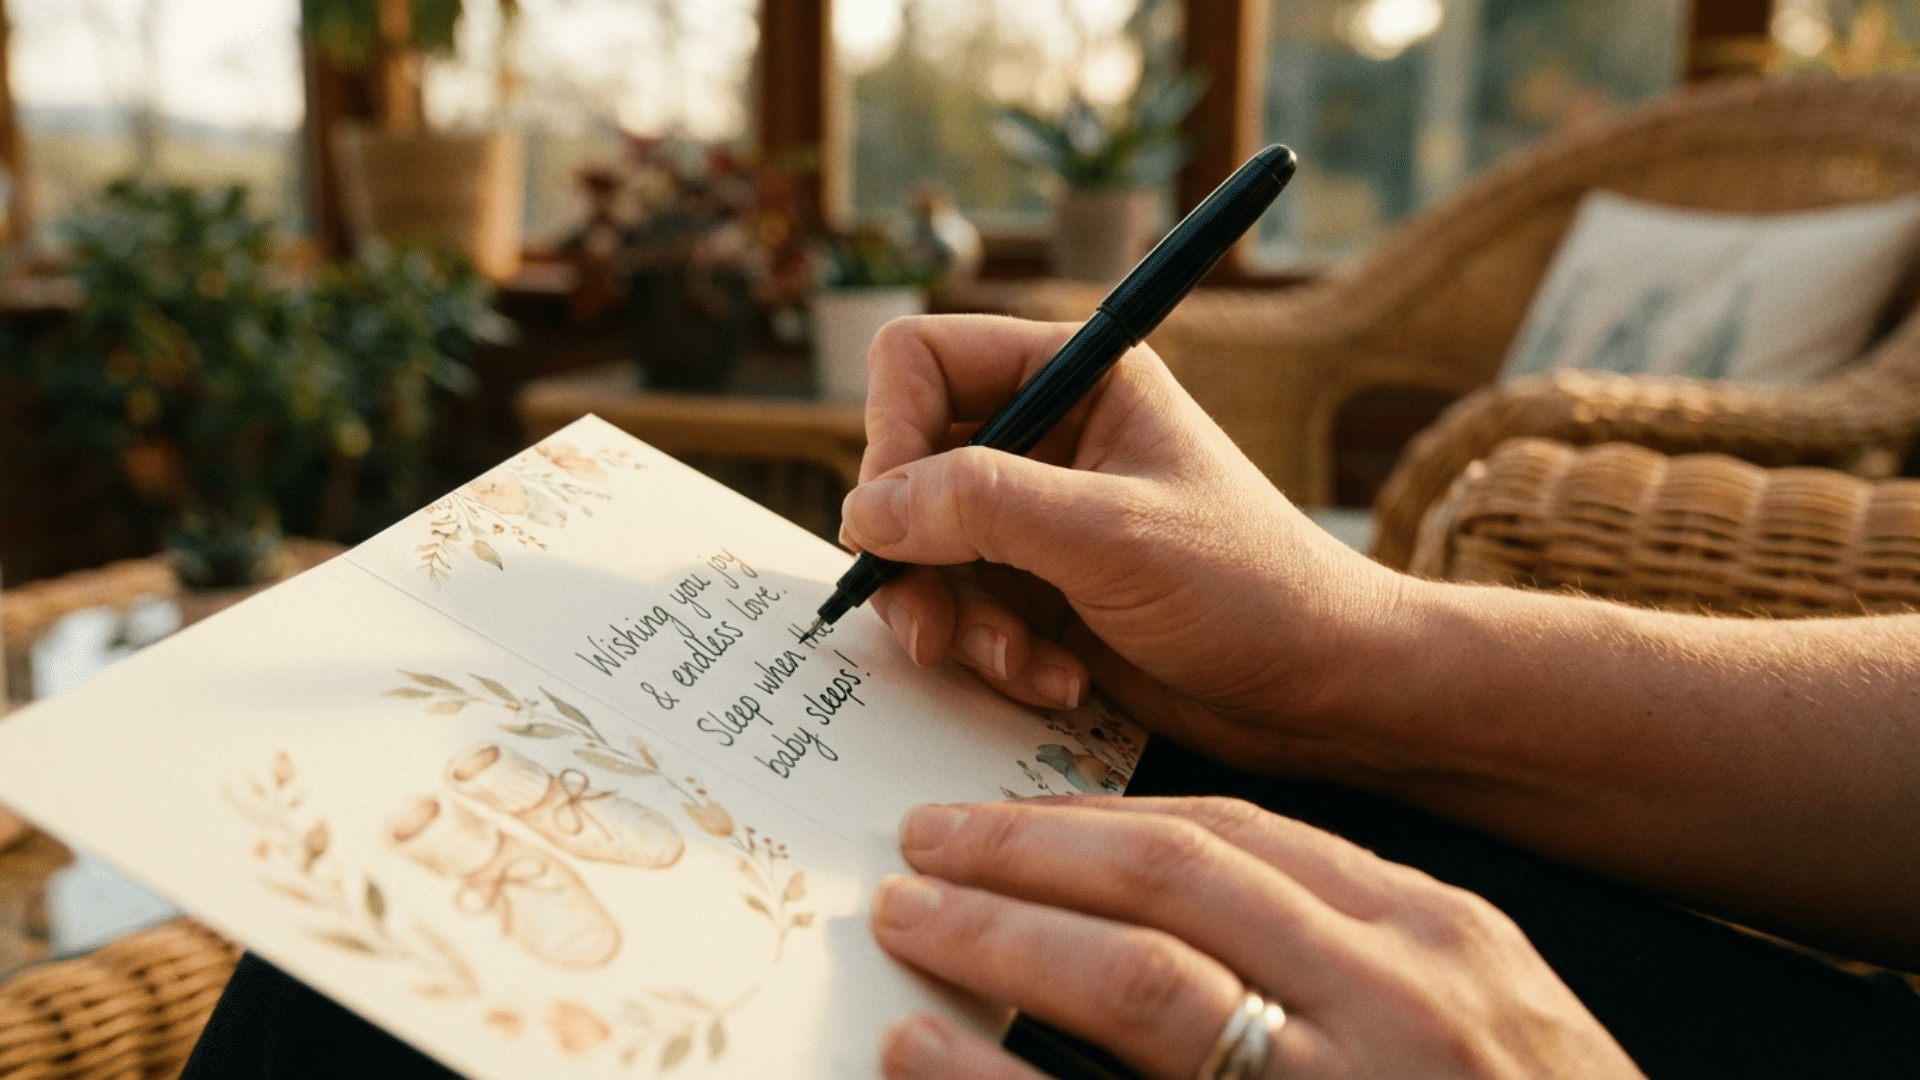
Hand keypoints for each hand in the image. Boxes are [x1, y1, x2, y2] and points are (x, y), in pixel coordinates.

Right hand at [843, 315, 1403, 771]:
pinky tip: (1058, 680)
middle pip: (906, 471)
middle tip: (939, 629)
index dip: (891, 438)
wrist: (1323, 690)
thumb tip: (866, 510)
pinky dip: (992, 657)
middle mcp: (1045, 438)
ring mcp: (1038, 520)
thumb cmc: (1251, 589)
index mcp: (1075, 376)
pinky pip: (962, 615)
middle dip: (920, 559)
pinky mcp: (1040, 594)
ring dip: (958, 623)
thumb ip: (983, 506)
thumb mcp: (1111, 535)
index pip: (921, 363)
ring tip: (1022, 664)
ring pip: (924, 554)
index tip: (897, 521)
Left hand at [870, 797, 1642, 1079]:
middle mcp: (1400, 995)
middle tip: (925, 843)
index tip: (1012, 814)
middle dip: (1028, 850)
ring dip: (1000, 934)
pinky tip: (922, 1053)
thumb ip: (1359, 952)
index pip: (1238, 833)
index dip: (1102, 816)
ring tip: (909, 920)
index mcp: (1439, 934)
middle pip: (1171, 877)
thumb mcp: (1481, 1018)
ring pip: (1139, 977)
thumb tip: (1196, 906)